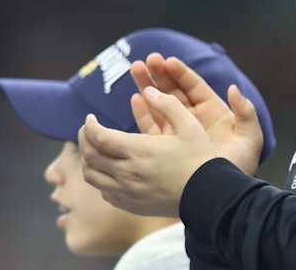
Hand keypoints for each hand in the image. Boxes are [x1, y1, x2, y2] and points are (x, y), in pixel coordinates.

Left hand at [80, 89, 223, 216]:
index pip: (98, 137)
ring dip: (88, 160)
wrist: (211, 198)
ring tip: (95, 149)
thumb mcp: (189, 126)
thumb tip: (147, 91)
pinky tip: (109, 170)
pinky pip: (104, 192)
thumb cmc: (200, 160)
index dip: (89, 125)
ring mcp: (128, 191)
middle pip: (89, 155)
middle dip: (84, 139)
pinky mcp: (131, 205)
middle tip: (88, 130)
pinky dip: (101, 179)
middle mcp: (128, 173)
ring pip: (92, 176)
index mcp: (138, 151)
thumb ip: (168, 104)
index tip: (91, 118)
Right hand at [128, 54, 264, 174]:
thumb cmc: (239, 167)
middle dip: (159, 74)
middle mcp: (193, 119)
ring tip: (135, 69)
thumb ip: (246, 113)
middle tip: (147, 60)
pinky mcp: (165, 145)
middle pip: (173, 90)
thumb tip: (234, 88)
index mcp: (213, 112)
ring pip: (159, 103)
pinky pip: (151, 125)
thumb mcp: (249, 139)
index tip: (168, 61)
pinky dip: (143, 111)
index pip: (193, 87)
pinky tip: (136, 98)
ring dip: (147, 85)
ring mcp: (177, 131)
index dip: (180, 73)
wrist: (223, 195)